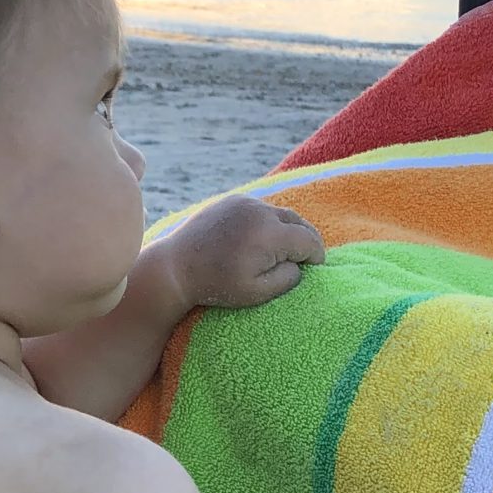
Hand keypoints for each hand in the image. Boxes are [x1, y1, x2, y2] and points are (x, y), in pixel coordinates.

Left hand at [164, 196, 325, 311]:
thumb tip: (300, 264)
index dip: (316, 256)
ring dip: (287, 229)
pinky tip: (261, 238)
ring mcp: (245, 202)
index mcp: (269, 234)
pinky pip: (261, 208)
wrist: (176, 267)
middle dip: (305, 240)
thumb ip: (287, 278)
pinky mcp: (232, 200)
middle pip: (298, 222)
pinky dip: (267, 221)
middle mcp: (260, 211)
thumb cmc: (216, 285)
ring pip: (280, 213)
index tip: (314, 267)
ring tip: (285, 249)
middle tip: (306, 257)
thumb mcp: (257, 292)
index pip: (308, 240)